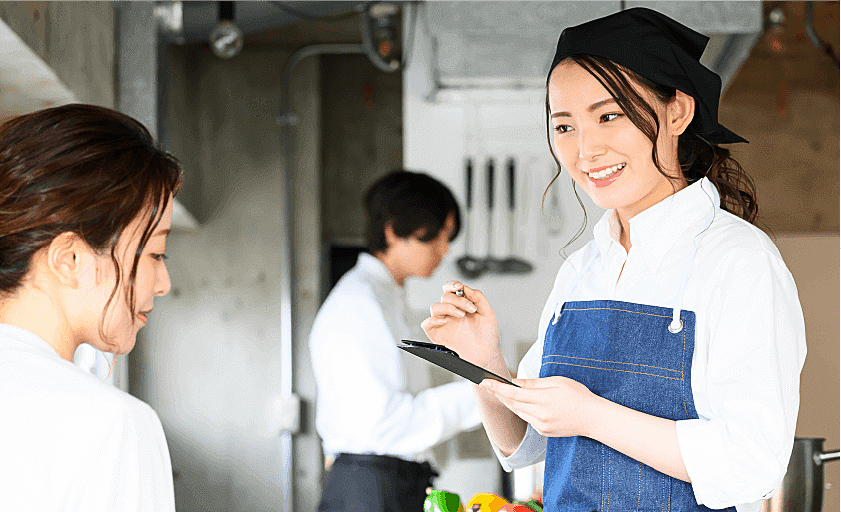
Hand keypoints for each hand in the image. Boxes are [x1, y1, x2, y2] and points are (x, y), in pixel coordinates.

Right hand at [421, 281, 501, 367]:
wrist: (486, 354)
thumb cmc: (487, 335)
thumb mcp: (487, 313)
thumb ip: (478, 298)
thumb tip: (467, 289)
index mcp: (461, 305)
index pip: (450, 289)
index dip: (452, 284)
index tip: (459, 286)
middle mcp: (451, 313)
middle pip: (444, 297)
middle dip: (458, 300)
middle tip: (470, 308)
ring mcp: (444, 323)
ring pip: (435, 307)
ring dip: (448, 308)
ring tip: (461, 315)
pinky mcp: (438, 335)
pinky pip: (427, 325)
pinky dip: (432, 321)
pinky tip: (445, 322)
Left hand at [479, 376, 596, 437]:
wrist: (593, 418)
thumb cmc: (578, 396)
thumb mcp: (557, 382)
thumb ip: (534, 383)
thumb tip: (516, 382)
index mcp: (542, 400)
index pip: (512, 393)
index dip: (496, 388)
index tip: (485, 382)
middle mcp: (539, 415)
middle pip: (512, 404)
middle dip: (499, 394)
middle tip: (490, 385)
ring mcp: (541, 425)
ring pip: (518, 412)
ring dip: (509, 402)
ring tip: (503, 392)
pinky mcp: (543, 431)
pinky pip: (527, 419)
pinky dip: (522, 410)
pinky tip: (523, 403)